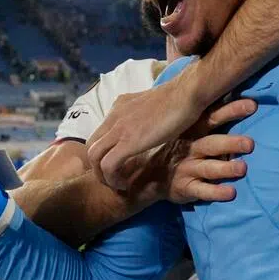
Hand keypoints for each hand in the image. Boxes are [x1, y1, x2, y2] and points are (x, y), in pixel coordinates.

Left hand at [87, 64, 206, 190]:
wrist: (187, 93)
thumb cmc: (180, 98)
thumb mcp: (155, 106)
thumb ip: (144, 115)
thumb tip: (150, 125)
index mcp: (120, 106)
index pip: (100, 133)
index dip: (104, 153)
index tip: (117, 166)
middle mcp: (114, 115)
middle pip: (91, 146)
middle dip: (97, 167)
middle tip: (113, 179)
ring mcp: (119, 128)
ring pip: (93, 156)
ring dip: (102, 176)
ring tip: (117, 185)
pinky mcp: (128, 141)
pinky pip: (108, 164)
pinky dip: (112, 179)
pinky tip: (125, 185)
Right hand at [114, 97, 256, 209]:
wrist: (140, 173)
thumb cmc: (167, 145)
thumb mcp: (176, 125)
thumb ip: (198, 111)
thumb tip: (219, 84)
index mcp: (190, 129)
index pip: (211, 116)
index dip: (230, 110)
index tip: (252, 105)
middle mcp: (190, 147)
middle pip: (212, 143)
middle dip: (231, 142)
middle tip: (251, 144)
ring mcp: (187, 167)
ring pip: (209, 167)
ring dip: (226, 168)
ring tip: (243, 168)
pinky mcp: (185, 187)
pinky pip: (202, 190)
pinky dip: (216, 192)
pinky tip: (231, 194)